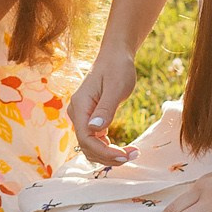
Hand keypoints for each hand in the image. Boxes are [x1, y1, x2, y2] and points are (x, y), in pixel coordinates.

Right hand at [66, 48, 139, 165]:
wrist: (115, 55)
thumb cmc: (117, 68)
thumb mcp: (116, 87)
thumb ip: (106, 109)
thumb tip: (95, 129)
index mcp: (80, 106)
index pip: (86, 138)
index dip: (104, 152)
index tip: (125, 155)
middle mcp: (77, 113)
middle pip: (87, 146)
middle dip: (109, 156)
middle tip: (134, 155)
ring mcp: (82, 116)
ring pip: (90, 146)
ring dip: (109, 155)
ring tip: (132, 153)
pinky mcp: (90, 117)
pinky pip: (95, 140)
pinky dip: (108, 148)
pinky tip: (123, 149)